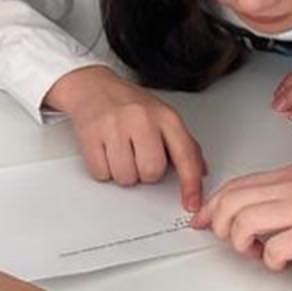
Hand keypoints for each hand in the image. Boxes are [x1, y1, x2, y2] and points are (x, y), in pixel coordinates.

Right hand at [44, 65, 207, 209]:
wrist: (93, 87)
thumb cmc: (130, 104)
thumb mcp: (163, 117)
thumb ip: (184, 144)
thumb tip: (201, 172)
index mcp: (165, 116)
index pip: (185, 155)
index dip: (190, 184)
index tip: (191, 203)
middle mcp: (141, 119)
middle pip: (151, 172)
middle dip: (145, 173)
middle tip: (138, 157)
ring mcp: (114, 126)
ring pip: (125, 177)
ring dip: (123, 173)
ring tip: (120, 152)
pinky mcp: (90, 135)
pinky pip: (101, 173)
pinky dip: (103, 169)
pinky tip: (106, 151)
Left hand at [194, 161, 291, 266]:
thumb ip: (289, 190)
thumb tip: (266, 209)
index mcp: (288, 176)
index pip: (234, 186)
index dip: (210, 205)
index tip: (201, 220)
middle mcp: (289, 189)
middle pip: (229, 204)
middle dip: (219, 227)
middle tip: (233, 242)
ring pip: (243, 225)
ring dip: (242, 245)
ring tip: (260, 253)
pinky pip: (274, 250)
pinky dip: (271, 262)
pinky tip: (285, 262)